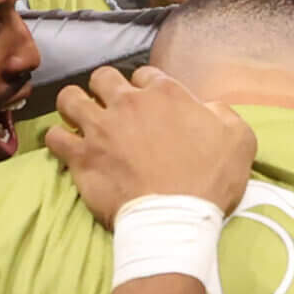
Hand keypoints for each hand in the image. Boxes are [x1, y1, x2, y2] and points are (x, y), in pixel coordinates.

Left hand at [48, 66, 257, 227]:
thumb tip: (207, 108)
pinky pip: (54, 137)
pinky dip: (57, 139)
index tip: (149, 105)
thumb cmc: (210, 180)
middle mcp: (127, 102)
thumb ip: (222, 113)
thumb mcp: (239, 138)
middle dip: (106, 88)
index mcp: (165, 93)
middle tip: (112, 108)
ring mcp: (99, 129)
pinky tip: (66, 147)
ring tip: (80, 119)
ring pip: (69, 99)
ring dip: (74, 106)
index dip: (146, 87)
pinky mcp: (80, 158)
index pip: (145, 74)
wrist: (175, 219)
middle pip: (103, 77)